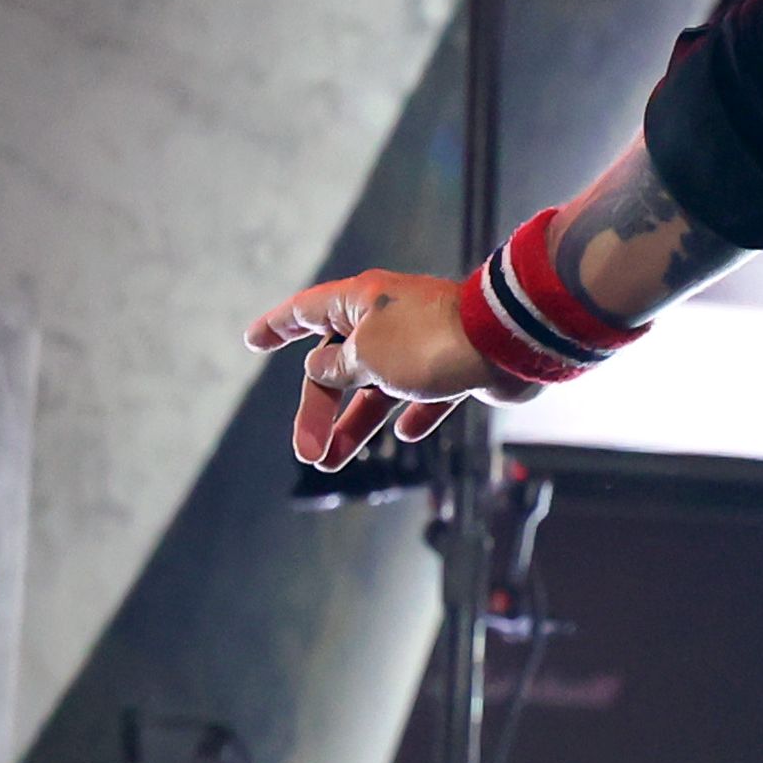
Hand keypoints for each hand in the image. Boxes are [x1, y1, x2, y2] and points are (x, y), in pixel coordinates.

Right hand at [243, 268, 534, 468]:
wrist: (510, 342)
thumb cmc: (431, 342)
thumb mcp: (366, 355)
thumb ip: (337, 365)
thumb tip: (322, 365)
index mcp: (362, 301)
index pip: (306, 311)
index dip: (277, 326)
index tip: (252, 340)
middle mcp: (391, 317)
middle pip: (339, 363)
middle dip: (318, 408)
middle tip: (307, 452)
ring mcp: (426, 340)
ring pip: (378, 385)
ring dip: (356, 422)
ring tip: (332, 461)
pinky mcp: (457, 363)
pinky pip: (426, 391)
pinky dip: (414, 411)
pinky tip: (406, 433)